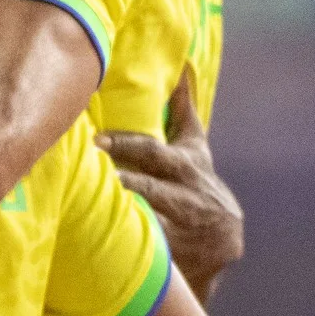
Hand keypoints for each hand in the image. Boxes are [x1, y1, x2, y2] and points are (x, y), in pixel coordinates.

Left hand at [97, 72, 242, 300]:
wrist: (223, 240)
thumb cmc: (197, 183)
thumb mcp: (194, 149)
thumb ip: (183, 110)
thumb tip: (180, 66)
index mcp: (186, 164)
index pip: (154, 151)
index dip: (125, 143)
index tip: (96, 138)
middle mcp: (187, 191)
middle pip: (150, 179)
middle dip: (120, 171)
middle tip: (91, 162)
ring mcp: (181, 222)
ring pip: (149, 213)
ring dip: (123, 205)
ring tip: (95, 197)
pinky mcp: (175, 249)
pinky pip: (149, 244)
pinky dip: (130, 239)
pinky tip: (103, 235)